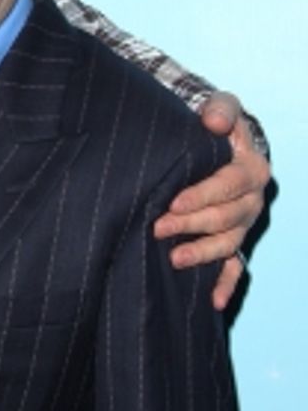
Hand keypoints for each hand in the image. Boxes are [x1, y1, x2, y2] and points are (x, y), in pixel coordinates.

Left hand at [153, 93, 268, 308]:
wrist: (215, 143)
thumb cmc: (213, 125)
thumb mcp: (220, 109)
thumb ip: (220, 110)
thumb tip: (214, 122)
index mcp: (251, 170)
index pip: (230, 185)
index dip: (203, 194)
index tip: (173, 201)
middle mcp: (251, 201)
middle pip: (225, 218)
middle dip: (192, 224)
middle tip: (158, 227)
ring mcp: (242, 225)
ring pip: (227, 244)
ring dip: (202, 254)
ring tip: (174, 258)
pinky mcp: (232, 241)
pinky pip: (235, 267)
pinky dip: (226, 285)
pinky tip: (213, 301)